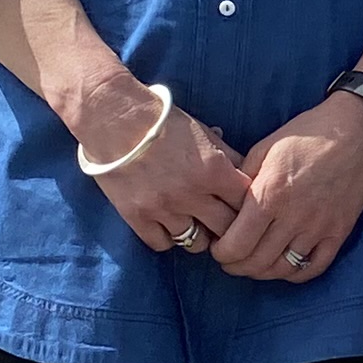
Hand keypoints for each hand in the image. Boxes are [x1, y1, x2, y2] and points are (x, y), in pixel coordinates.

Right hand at [66, 70, 250, 255]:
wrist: (113, 118)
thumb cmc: (161, 120)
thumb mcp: (202, 132)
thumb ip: (227, 156)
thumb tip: (248, 173)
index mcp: (214, 170)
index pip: (248, 203)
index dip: (249, 207)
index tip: (243, 206)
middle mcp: (191, 193)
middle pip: (227, 229)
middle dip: (229, 227)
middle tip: (224, 222)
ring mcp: (163, 208)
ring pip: (196, 243)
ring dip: (200, 235)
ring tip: (196, 224)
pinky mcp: (137, 217)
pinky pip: (163, 244)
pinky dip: (169, 238)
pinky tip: (169, 224)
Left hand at [208, 95, 362, 282]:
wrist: (356, 131)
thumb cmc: (307, 134)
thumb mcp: (264, 148)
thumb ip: (243, 180)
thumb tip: (229, 205)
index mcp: (269, 195)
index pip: (236, 245)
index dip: (221, 253)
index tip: (218, 248)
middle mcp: (293, 217)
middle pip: (257, 262)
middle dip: (237, 266)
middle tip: (231, 260)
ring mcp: (318, 227)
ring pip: (284, 269)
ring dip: (263, 272)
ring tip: (254, 264)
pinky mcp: (339, 231)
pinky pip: (316, 266)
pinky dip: (297, 273)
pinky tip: (286, 266)